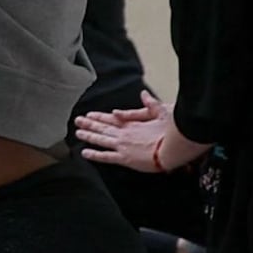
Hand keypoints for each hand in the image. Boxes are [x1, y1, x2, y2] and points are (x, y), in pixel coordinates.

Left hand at [74, 104, 201, 175]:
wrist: (174, 146)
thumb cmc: (172, 130)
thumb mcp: (162, 111)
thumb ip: (150, 104)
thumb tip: (144, 94)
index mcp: (134, 123)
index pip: (113, 119)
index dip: (101, 116)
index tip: (92, 114)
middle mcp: (125, 133)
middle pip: (103, 127)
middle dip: (89, 124)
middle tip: (78, 120)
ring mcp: (123, 145)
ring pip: (101, 139)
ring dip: (88, 135)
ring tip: (77, 133)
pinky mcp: (124, 158)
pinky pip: (106, 156)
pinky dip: (94, 155)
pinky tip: (85, 153)